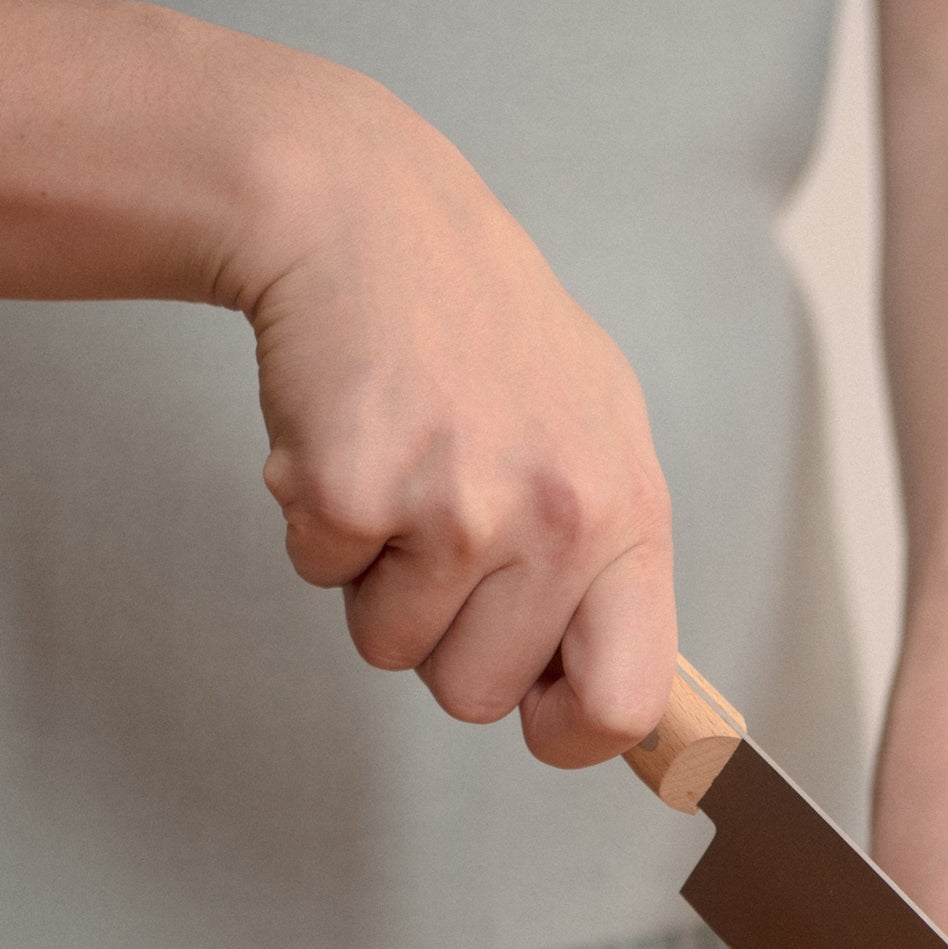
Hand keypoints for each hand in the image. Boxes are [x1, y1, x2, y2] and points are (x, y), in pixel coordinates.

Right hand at [235, 61, 673, 764]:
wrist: (366, 214)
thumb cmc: (484, 327)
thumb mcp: (599, 432)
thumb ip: (612, 564)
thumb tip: (619, 698)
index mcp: (628, 513)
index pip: (627, 700)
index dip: (570, 734)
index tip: (538, 716)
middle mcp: (556, 516)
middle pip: (476, 695)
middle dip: (442, 638)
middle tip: (440, 537)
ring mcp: (455, 505)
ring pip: (389, 648)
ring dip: (377, 580)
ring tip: (401, 475)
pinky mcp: (353, 489)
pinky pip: (318, 577)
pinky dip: (318, 527)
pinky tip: (348, 442)